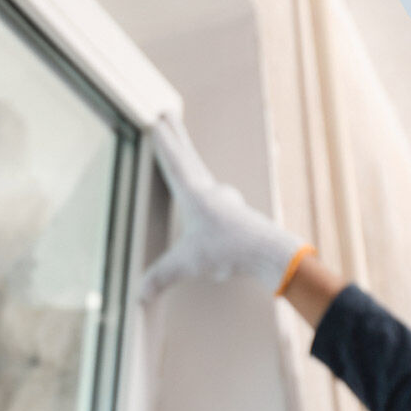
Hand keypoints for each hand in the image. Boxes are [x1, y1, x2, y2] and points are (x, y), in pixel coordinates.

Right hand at [139, 112, 312, 299]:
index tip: (156, 120)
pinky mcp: (235, 213)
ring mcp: (225, 200)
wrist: (270, 253)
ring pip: (202, 173)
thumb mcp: (188, 264)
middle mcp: (211, 191)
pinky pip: (213, 194)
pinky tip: (206, 199)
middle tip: (168, 115)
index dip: (163, 142)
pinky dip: (203, 188)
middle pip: (189, 157)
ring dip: (191, 160)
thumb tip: (139, 294)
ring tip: (182, 153)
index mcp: (194, 194)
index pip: (173, 162)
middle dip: (176, 137)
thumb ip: (161, 277)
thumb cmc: (230, 250)